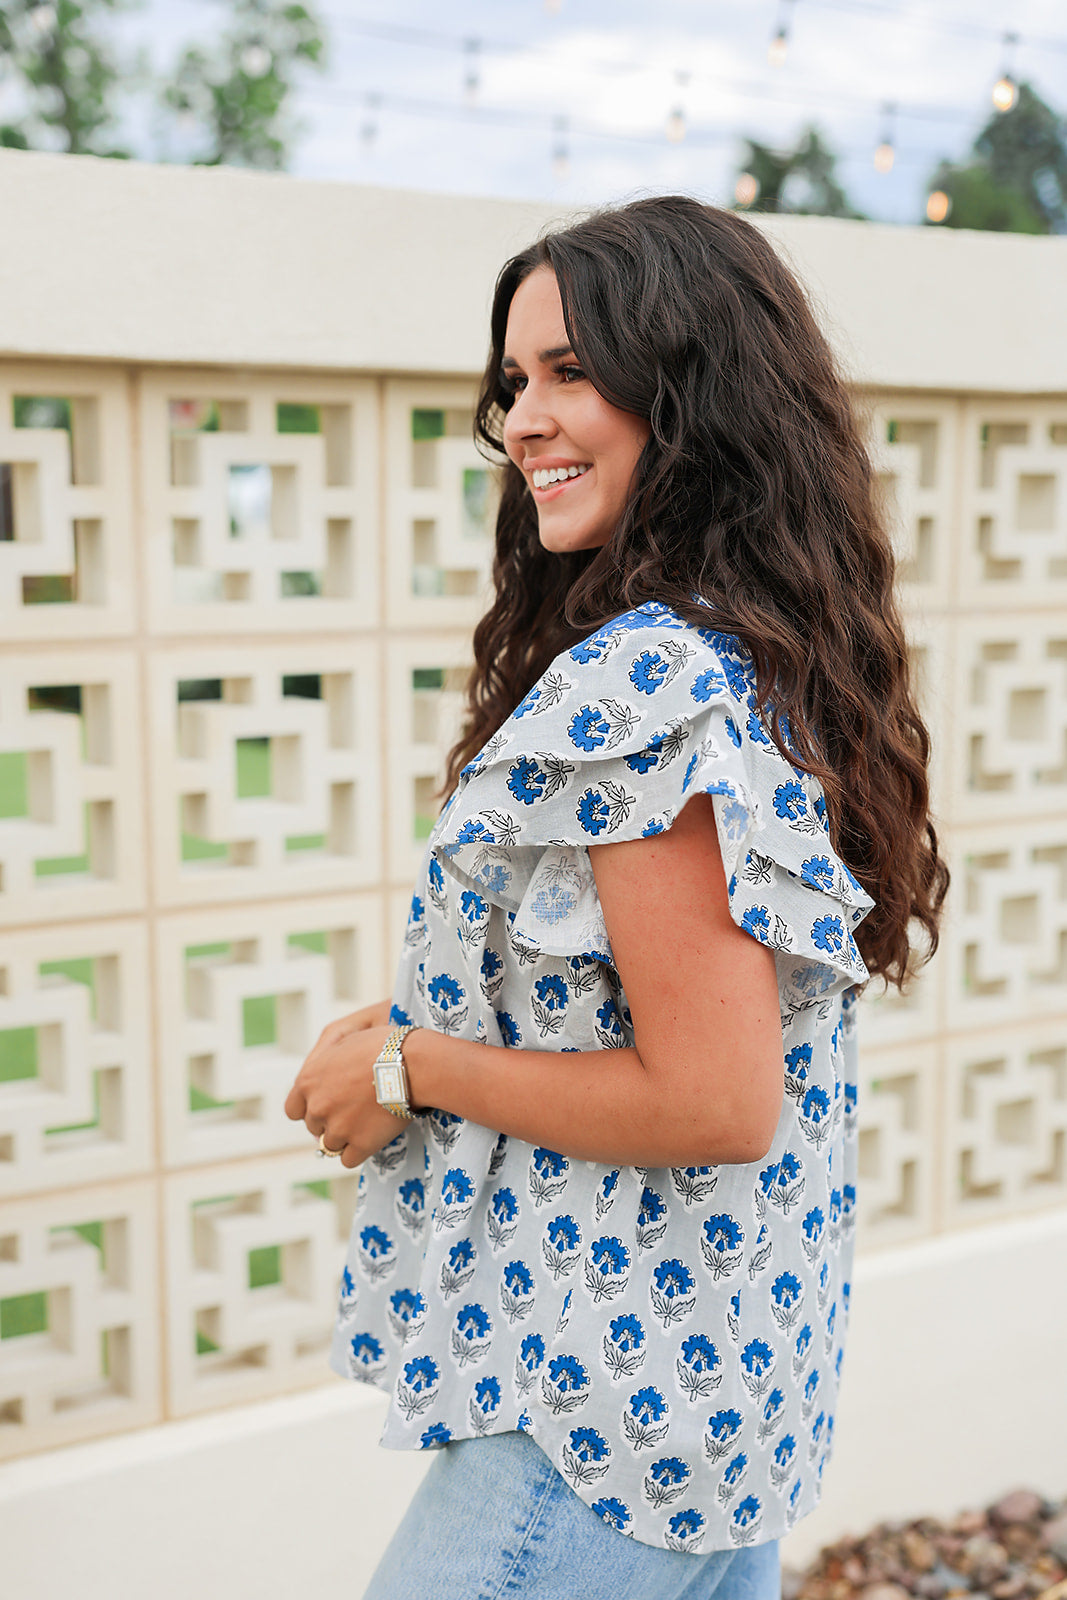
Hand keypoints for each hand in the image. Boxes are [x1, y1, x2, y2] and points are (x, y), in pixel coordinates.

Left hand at [284, 1002, 406, 1167]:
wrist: (409, 1062)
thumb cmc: (380, 1044)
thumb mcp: (342, 1040)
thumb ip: (322, 1063)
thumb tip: (317, 1080)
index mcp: (308, 1081)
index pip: (293, 1109)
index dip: (309, 1109)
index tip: (325, 1107)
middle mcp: (317, 1107)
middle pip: (314, 1127)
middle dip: (330, 1121)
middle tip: (353, 1110)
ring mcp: (338, 1128)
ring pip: (330, 1145)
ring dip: (344, 1137)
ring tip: (365, 1123)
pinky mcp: (360, 1144)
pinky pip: (349, 1159)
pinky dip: (358, 1151)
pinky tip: (371, 1138)